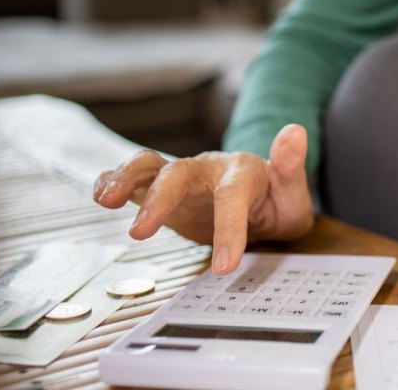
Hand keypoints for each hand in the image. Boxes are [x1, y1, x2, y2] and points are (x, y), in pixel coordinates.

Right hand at [93, 125, 314, 273]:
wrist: (260, 202)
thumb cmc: (276, 201)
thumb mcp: (294, 193)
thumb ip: (291, 167)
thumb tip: (295, 131)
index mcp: (243, 172)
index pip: (232, 197)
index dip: (228, 229)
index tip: (224, 266)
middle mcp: (208, 169)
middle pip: (179, 174)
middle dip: (159, 199)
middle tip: (139, 234)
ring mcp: (183, 177)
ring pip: (149, 166)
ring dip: (126, 179)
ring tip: (107, 201)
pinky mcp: (162, 189)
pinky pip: (136, 178)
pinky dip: (114, 180)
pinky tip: (101, 194)